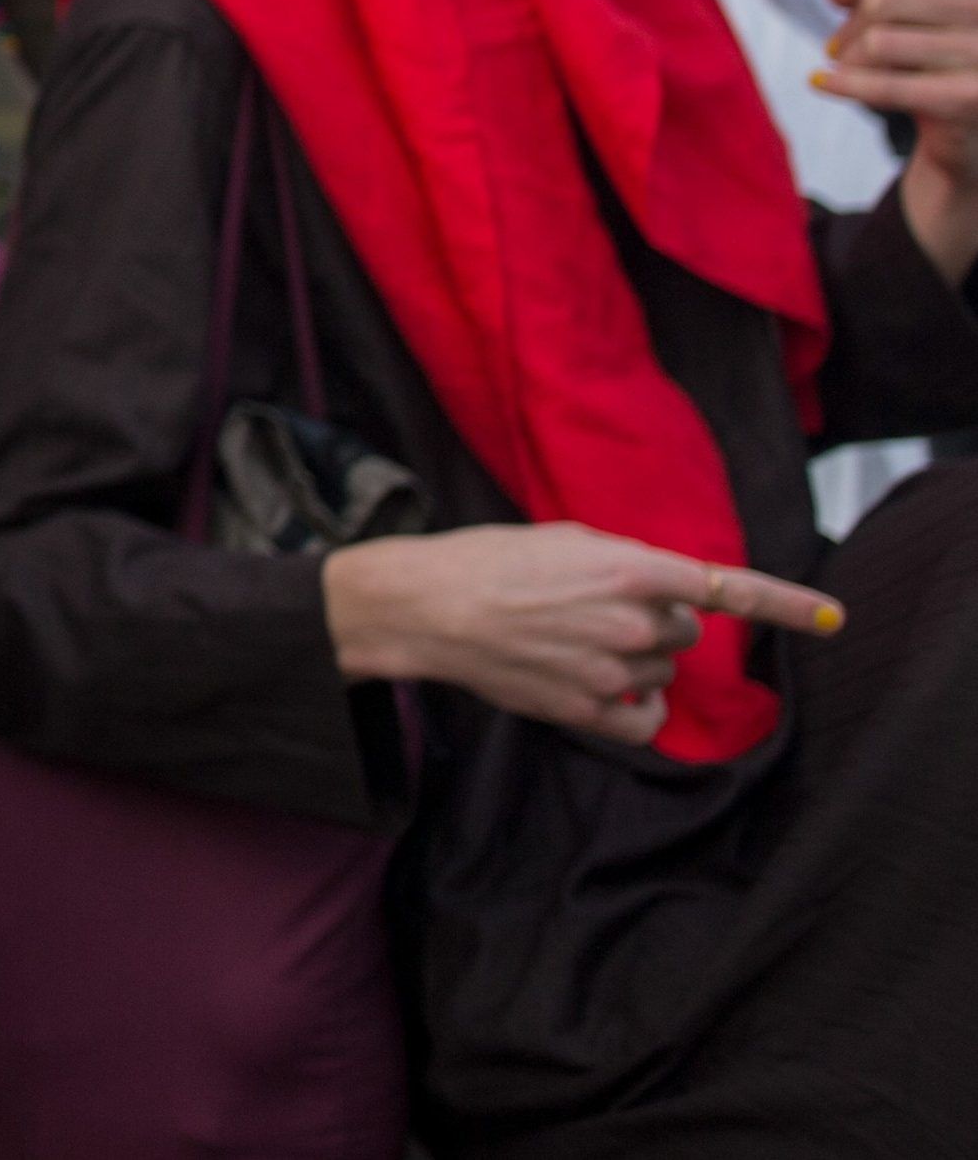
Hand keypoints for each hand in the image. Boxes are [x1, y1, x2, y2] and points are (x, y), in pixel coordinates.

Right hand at [321, 521, 837, 743]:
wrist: (425, 608)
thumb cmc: (486, 560)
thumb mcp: (562, 539)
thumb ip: (626, 561)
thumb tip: (667, 588)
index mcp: (628, 569)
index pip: (726, 587)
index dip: (786, 604)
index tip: (831, 617)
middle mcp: (631, 622)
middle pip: (686, 630)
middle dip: (657, 618)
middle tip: (598, 608)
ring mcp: (612, 671)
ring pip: (663, 670)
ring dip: (636, 657)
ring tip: (576, 641)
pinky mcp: (589, 710)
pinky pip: (646, 717)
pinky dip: (633, 704)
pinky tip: (598, 685)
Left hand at [818, 0, 977, 282]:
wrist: (969, 132)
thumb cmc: (931, 63)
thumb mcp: (903, 25)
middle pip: (885, 1)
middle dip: (851, 25)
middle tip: (834, 46)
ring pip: (881, 44)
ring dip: (850, 60)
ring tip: (845, 69)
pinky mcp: (971, 99)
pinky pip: (890, 85)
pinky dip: (847, 85)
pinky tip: (819, 83)